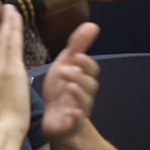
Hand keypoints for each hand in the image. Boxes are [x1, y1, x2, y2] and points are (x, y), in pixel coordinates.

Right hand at [0, 5, 30, 134]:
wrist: (0, 131)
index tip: (0, 33)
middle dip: (1, 27)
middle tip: (6, 11)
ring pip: (3, 41)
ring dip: (7, 24)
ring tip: (11, 9)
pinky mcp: (10, 70)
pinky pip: (11, 44)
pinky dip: (12, 29)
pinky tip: (15, 18)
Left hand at [40, 22, 100, 139]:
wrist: (56, 121)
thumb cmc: (60, 90)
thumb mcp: (66, 65)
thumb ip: (78, 46)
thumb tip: (92, 24)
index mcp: (81, 78)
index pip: (91, 69)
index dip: (85, 63)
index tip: (77, 55)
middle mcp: (83, 93)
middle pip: (88, 84)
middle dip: (79, 76)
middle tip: (65, 69)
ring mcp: (78, 109)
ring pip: (83, 102)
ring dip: (77, 93)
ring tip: (69, 86)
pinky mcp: (70, 124)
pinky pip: (76, 122)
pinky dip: (76, 117)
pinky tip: (73, 112)